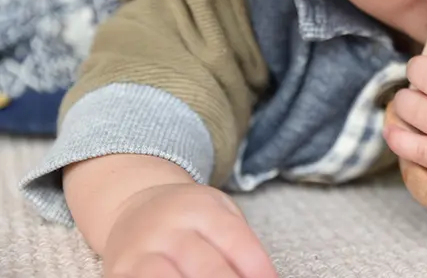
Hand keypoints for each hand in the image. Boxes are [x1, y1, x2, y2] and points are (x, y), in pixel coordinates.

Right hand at [102, 183, 276, 277]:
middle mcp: (168, 227)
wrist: (133, 206)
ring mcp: (140, 251)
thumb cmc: (190, 219)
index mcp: (199, 207)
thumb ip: (240, 245)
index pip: (234, 239)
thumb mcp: (219, 215)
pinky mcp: (119, 272)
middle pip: (205, 266)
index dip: (256, 266)